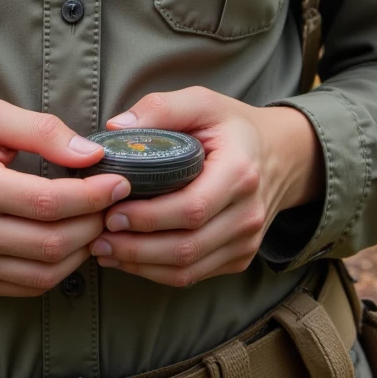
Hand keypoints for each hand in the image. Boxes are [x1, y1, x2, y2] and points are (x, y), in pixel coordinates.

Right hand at [0, 100, 131, 296]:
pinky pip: (27, 286)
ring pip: (46, 271)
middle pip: (54, 241)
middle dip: (95, 222)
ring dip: (83, 249)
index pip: (49, 201)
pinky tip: (69, 242)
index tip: (119, 180)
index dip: (94, 194)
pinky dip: (57, 268)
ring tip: (96, 220)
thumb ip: (41, 130)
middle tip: (114, 201)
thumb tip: (90, 152)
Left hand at [87, 88, 323, 286]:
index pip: (192, 207)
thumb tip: (116, 127)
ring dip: (141, 265)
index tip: (111, 211)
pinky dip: (157, 272)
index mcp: (240, 172)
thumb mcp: (202, 102)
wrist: (279, 154)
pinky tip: (128, 258)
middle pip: (187, 246)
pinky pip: (195, 275)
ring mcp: (247, 241)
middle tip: (97, 236)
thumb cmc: (231, 126)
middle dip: (136, 247)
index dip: (149, 217)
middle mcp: (248, 214)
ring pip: (188, 269)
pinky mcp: (239, 257)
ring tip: (104, 250)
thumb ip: (161, 108)